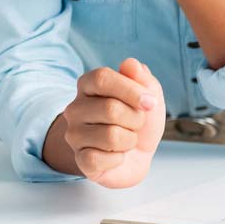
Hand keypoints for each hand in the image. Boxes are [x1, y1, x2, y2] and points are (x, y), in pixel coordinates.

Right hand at [60, 58, 165, 188]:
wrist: (139, 155)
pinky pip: (100, 158)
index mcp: (89, 84)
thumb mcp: (150, 95)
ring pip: (110, 136)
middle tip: (137, 123)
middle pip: (110, 109)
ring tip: (127, 139)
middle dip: (136, 118)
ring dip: (130, 139)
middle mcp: (75, 108)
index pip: (102, 78)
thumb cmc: (141, 120)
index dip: (130, 90)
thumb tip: (130, 64)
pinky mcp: (80, 160)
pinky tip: (117, 155)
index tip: (150, 102)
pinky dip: (119, 158)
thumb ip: (142, 78)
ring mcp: (74, 134)